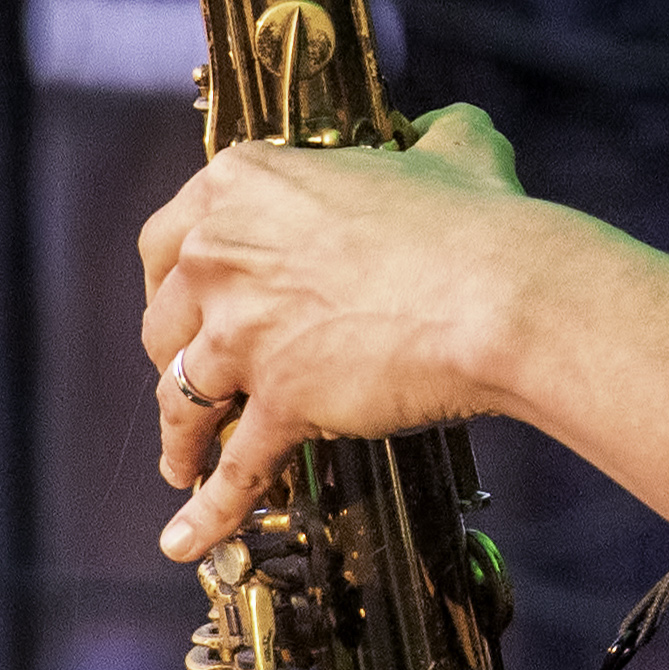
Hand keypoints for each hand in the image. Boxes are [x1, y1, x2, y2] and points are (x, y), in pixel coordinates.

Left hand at [141, 106, 540, 562]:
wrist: (505, 293)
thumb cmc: (481, 221)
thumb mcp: (454, 147)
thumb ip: (427, 135)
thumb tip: (436, 130)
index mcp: (246, 184)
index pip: (169, 237)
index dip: (172, 281)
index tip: (181, 305)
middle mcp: (223, 252)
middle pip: (163, 320)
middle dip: (171, 356)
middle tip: (196, 379)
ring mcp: (245, 330)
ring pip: (181, 396)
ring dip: (179, 437)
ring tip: (181, 465)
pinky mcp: (279, 398)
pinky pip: (233, 468)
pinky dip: (206, 511)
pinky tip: (185, 539)